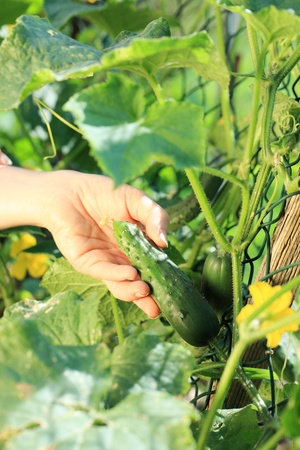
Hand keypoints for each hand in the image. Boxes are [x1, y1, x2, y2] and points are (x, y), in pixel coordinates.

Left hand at [44, 171, 168, 317]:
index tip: (176, 287)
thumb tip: (165, 242)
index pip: (154, 265)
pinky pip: (105, 272)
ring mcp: (106, 263)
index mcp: (138, 246)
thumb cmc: (104, 193)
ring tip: (145, 290)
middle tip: (162, 305)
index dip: (165, 277)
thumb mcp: (136, 200)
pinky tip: (131, 275)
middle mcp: (123, 258)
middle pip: (140, 281)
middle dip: (150, 296)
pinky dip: (118, 275)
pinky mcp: (88, 263)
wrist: (70, 191)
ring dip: (134, 291)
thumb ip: (155, 216)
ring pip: (121, 284)